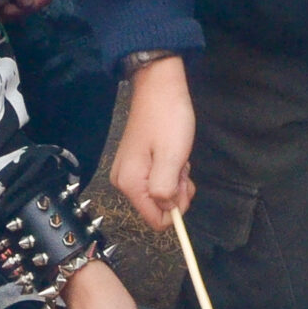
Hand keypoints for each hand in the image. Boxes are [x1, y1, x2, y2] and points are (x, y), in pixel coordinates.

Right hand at [112, 57, 195, 229]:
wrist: (158, 88)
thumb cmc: (167, 118)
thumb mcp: (172, 157)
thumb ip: (166, 190)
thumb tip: (167, 209)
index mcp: (130, 183)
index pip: (156, 221)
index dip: (176, 208)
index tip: (183, 183)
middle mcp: (124, 182)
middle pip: (157, 208)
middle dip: (176, 191)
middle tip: (181, 165)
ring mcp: (128, 173)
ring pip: (159, 195)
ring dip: (174, 180)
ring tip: (176, 156)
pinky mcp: (135, 165)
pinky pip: (156, 182)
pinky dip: (169, 172)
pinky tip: (171, 154)